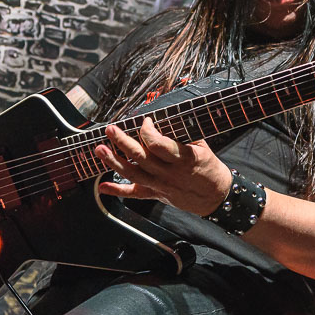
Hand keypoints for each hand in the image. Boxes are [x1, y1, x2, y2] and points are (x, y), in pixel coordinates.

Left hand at [95, 118, 230, 216]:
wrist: (215, 196)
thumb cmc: (209, 168)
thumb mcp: (203, 147)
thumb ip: (183, 134)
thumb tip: (164, 117)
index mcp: (183, 159)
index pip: (159, 145)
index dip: (148, 131)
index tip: (146, 121)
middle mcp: (169, 173)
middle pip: (141, 157)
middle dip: (122, 141)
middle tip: (111, 129)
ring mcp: (160, 185)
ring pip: (132, 173)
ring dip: (113, 161)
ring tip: (99, 149)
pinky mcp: (155, 194)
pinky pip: (133, 194)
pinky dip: (116, 191)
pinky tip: (102, 186)